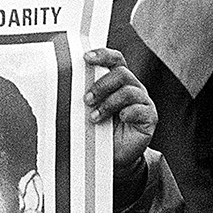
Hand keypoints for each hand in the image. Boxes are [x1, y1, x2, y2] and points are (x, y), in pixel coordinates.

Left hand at [82, 47, 155, 174]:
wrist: (113, 157)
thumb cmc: (98, 131)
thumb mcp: (88, 111)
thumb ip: (84, 95)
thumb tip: (62, 84)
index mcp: (118, 81)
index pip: (115, 59)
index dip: (103, 55)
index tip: (86, 58)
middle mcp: (132, 87)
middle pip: (121, 73)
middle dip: (101, 85)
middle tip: (87, 100)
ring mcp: (142, 101)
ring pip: (129, 91)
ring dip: (109, 103)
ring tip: (95, 117)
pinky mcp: (149, 117)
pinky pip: (140, 109)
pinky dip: (128, 112)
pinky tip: (120, 119)